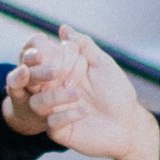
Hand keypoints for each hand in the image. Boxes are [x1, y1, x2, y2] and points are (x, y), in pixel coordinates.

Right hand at [14, 31, 159, 159]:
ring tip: (78, 93)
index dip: (45, 53)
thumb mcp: (102, 63)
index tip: (63, 52)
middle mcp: (52, 90)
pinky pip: (52, 124)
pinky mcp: (60, 131)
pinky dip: (67, 115)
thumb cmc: (116, 91)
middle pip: (31, 80)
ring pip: (38, 103)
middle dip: (40, 73)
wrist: (128, 123)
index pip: (40, 59)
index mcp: (59, 71)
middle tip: (59, 72)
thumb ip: (84, 46)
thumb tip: (63, 28)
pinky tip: (85, 110)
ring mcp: (54, 111)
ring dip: (56, 95)